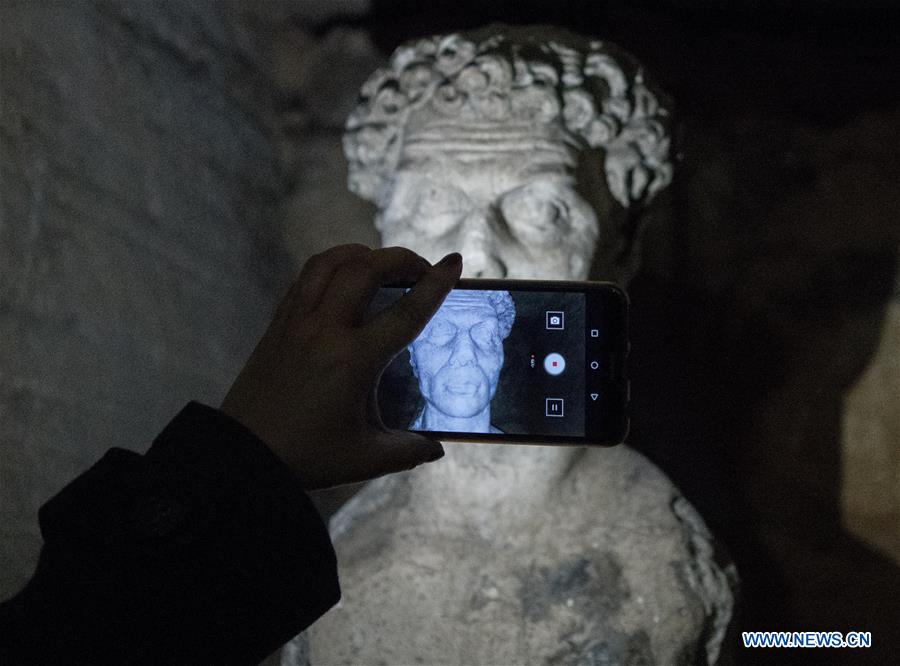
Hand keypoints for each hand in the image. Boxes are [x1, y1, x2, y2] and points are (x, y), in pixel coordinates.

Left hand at [220, 244, 462, 489]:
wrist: (242, 455)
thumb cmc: (305, 457)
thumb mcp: (364, 458)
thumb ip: (407, 451)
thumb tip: (436, 448)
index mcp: (353, 360)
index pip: (405, 312)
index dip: (435, 285)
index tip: (455, 263)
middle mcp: (325, 330)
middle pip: (367, 269)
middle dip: (400, 258)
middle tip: (421, 268)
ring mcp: (297, 322)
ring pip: (331, 262)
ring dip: (363, 254)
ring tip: (382, 264)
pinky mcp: (277, 324)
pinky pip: (306, 277)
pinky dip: (332, 266)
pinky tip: (344, 279)